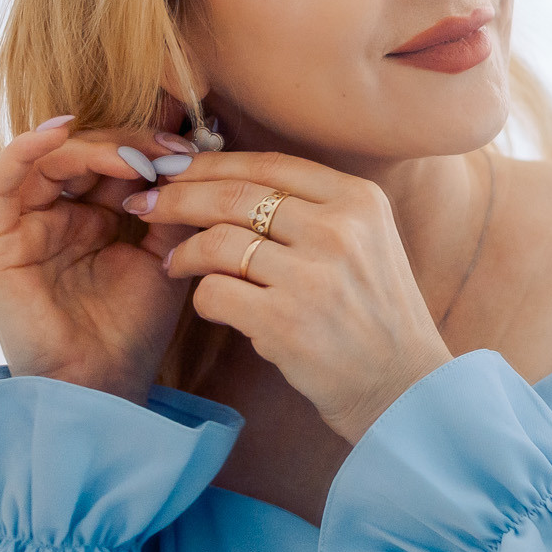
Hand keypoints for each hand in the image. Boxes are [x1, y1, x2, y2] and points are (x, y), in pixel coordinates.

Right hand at [0, 119, 204, 400]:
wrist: (104, 385)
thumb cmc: (132, 330)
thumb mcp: (166, 257)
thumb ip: (174, 208)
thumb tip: (190, 155)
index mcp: (96, 217)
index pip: (114, 159)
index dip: (147, 146)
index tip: (187, 148)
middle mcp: (58, 215)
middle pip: (82, 152)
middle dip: (126, 143)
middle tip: (165, 150)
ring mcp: (27, 226)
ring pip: (46, 160)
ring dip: (90, 147)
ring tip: (132, 156)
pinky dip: (23, 150)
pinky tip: (58, 134)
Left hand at [128, 151, 454, 439]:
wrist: (406, 388)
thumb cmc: (377, 316)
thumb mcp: (367, 242)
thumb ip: (313, 210)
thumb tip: (229, 181)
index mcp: (359, 199)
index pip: (268, 164)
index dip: (211, 164)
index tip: (173, 170)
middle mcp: (339, 229)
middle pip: (234, 196)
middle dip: (177, 196)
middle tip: (144, 203)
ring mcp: (313, 275)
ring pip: (217, 241)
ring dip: (184, 252)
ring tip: (174, 264)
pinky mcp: (287, 321)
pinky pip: (215, 293)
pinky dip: (201, 295)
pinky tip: (207, 302)